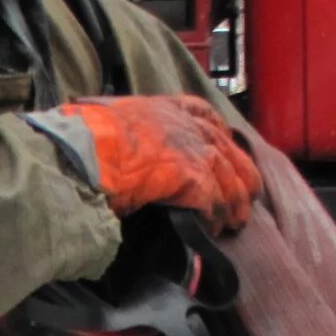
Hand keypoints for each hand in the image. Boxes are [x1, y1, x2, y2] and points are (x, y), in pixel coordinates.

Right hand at [54, 95, 261, 231]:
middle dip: (241, 173)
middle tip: (248, 193)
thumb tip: (116, 142)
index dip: (219, 131)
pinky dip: (216, 216)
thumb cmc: (86, 139)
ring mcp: (193, 148)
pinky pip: (214, 200)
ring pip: (228, 177)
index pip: (203, 113)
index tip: (227, 143)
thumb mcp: (109, 121)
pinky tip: (215, 227)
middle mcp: (186, 124)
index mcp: (165, 108)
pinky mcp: (194, 177)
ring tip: (236, 221)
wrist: (89, 153)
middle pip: (227, 148)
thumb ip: (126, 131)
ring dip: (234, 202)